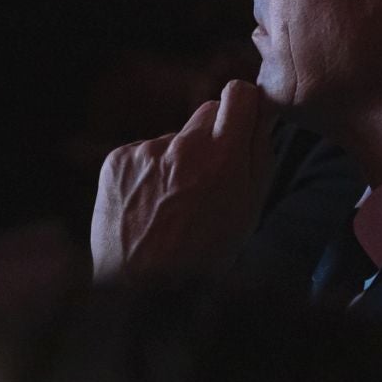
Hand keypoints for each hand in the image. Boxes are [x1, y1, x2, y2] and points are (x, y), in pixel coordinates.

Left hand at [90, 80, 274, 281]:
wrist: (141, 287)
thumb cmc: (204, 255)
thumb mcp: (248, 211)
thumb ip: (259, 155)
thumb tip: (263, 114)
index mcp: (222, 157)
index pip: (238, 93)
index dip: (243, 105)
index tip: (242, 119)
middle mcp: (183, 146)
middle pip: (206, 112)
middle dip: (212, 135)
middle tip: (208, 176)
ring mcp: (146, 150)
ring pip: (174, 139)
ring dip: (177, 160)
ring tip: (172, 204)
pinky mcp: (118, 158)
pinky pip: (144, 153)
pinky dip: (148, 172)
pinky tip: (149, 205)